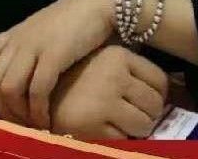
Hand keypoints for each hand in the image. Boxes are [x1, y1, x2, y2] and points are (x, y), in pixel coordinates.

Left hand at [0, 0, 113, 128]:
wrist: (98, 3)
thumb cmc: (75, 19)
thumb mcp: (42, 31)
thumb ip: (28, 48)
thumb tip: (19, 77)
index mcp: (15, 33)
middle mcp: (20, 39)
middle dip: (0, 108)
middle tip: (15, 123)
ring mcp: (35, 46)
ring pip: (9, 88)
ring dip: (18, 113)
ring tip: (31, 123)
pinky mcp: (54, 54)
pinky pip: (37, 91)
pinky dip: (38, 111)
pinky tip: (46, 120)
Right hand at [50, 45, 168, 139]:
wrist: (36, 85)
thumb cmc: (73, 71)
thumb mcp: (102, 60)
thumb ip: (126, 73)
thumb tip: (161, 95)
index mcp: (119, 57)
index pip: (161, 82)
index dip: (159, 96)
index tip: (151, 104)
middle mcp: (114, 75)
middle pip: (155, 105)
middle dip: (149, 117)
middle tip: (140, 118)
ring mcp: (103, 99)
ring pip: (143, 125)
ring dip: (137, 131)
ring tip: (125, 127)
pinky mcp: (92, 124)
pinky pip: (121, 140)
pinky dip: (118, 142)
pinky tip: (106, 134)